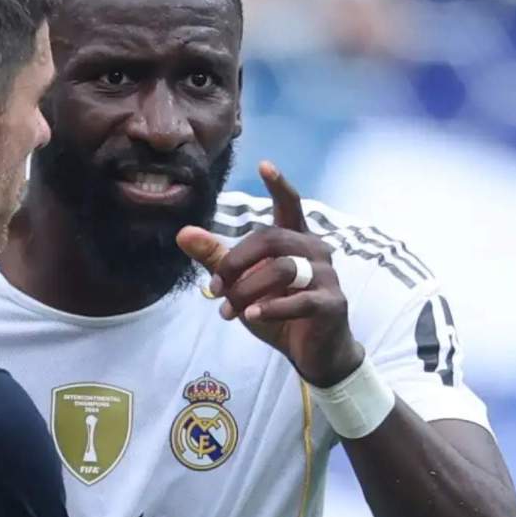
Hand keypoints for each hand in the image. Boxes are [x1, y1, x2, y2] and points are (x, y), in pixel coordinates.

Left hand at [177, 161, 363, 386]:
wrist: (314, 351)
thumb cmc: (279, 311)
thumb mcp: (242, 284)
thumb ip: (216, 258)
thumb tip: (183, 233)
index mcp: (295, 240)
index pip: (289, 205)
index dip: (278, 185)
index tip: (264, 164)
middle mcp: (315, 251)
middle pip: (270, 239)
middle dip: (235, 263)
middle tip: (214, 289)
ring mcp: (327, 276)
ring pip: (281, 269)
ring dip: (247, 291)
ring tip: (228, 311)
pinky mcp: (332, 303)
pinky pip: (300, 300)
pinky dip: (271, 308)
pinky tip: (251, 316)